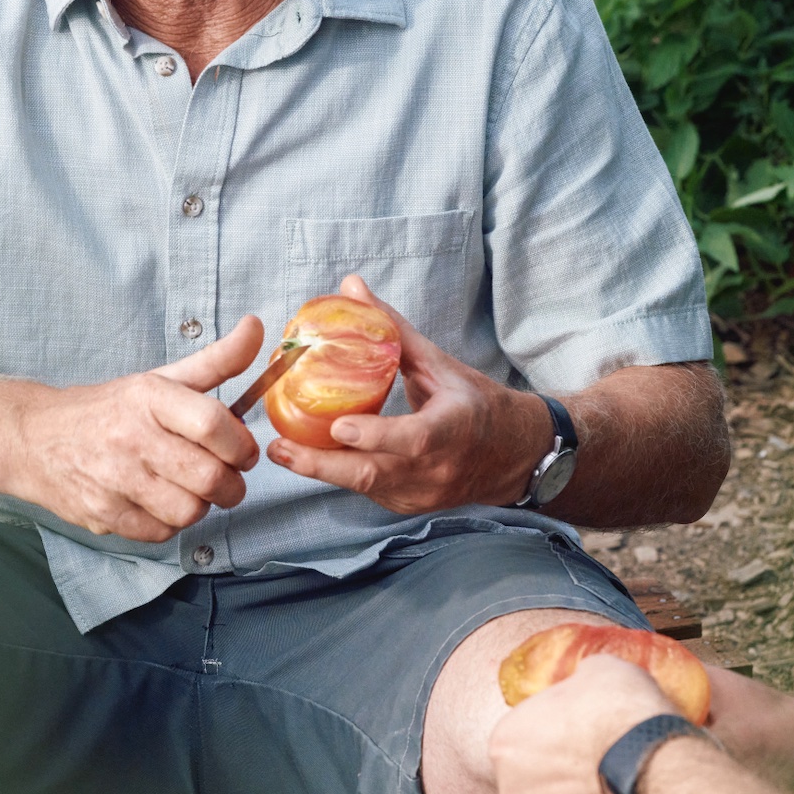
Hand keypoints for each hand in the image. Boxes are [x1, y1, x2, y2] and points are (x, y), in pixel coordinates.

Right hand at [0, 315, 263, 542]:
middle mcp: (130, 437)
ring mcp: (114, 480)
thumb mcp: (162, 378)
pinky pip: (160, 532)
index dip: (241, 444)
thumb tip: (256, 328)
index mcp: (149, 398)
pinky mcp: (102, 514)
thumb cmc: (108, 410)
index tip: (243, 450)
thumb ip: (217, 359)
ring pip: (189, 510)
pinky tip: (161, 503)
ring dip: (201, 505)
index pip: (212, 424)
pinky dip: (170, 523)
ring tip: (190, 489)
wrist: (32, 438)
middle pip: (209, 477)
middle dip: (231, 483)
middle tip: (225, 476)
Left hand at [266, 275, 545, 512]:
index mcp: (453, 430)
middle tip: (280, 447)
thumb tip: (352, 287)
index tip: (338, 426)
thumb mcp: (441, 364)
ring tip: (281, 451)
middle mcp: (436, 470)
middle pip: (372, 474)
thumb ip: (393, 330)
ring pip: (363, 486)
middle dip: (321, 465)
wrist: (513, 455)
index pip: (413, 440)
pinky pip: (367, 491)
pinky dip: (339, 474)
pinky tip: (311, 458)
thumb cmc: (477, 403)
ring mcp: (420, 493)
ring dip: (321, 470)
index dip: (375, 436)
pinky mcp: (407, 505)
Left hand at [490, 653, 678, 793]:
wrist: (653, 762)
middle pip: (527, 782)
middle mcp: (513, 791)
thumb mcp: (595, 669)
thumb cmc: (617, 709)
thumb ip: (576, 681)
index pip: (517, 738)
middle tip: (586, 755)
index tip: (570, 726)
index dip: (546, 730)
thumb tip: (583, 682)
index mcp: (505, 743)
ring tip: (607, 778)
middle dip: (551, 772)